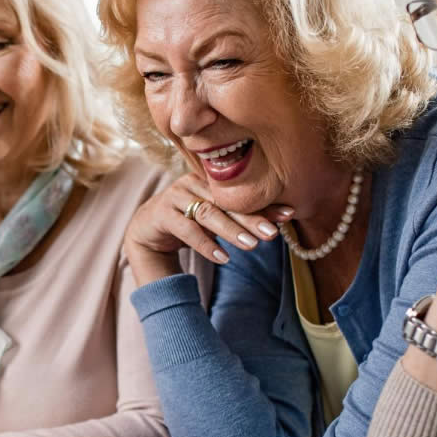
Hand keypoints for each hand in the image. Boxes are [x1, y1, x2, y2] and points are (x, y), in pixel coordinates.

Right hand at [123, 173, 293, 284]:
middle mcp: (192, 182)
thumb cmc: (188, 221)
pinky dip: (206, 244)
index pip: (240, 192)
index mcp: (209, 179)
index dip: (264, 203)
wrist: (147, 229)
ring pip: (208, 214)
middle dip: (252, 218)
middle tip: (272, 234)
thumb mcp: (215, 218)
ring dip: (232, 231)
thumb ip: (239, 217)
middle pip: (226, 201)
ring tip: (252, 246)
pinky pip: (187, 229)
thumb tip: (278, 222)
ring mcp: (175, 197)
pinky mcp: (161, 214)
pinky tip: (223, 257)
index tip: (289, 213)